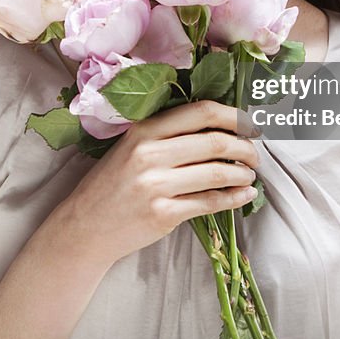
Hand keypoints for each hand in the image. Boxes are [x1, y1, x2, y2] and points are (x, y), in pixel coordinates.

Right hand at [52, 100, 261, 266]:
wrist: (85, 226)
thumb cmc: (112, 183)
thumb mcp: (131, 146)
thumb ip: (166, 133)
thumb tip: (218, 126)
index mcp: (144, 130)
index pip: (200, 112)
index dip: (233, 116)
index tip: (249, 124)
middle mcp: (150, 154)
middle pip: (214, 141)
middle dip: (245, 147)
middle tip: (255, 154)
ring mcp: (156, 185)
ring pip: (216, 173)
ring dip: (242, 174)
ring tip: (249, 175)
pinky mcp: (163, 214)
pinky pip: (209, 202)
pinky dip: (233, 199)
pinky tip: (243, 196)